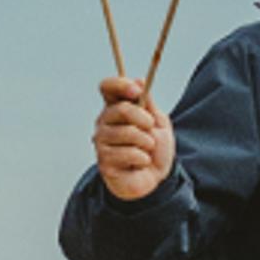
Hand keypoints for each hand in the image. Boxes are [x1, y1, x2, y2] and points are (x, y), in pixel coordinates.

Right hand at [93, 77, 171, 201]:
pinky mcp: (104, 160)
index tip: (137, 90)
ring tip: (146, 150)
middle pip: (121, 109)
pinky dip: (143, 158)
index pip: (107, 87)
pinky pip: (129, 153)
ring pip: (128, 133)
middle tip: (150, 129)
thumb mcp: (158, 123)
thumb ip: (148, 103)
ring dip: (147, 143)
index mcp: (116, 109)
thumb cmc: (154, 150)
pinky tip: (140, 163)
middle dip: (144, 119)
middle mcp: (104, 122)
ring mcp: (101, 141)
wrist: (155, 179)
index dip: (120, 85)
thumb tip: (140, 80)